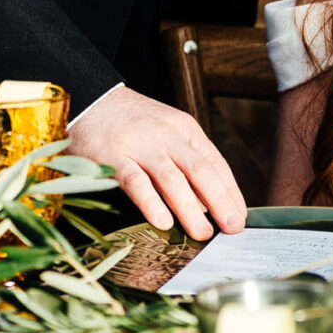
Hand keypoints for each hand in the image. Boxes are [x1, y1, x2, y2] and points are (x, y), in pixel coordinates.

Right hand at [67, 87, 246, 238]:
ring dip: (190, 208)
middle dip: (220, 201)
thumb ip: (187, 164)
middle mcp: (168, 136)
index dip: (231, 193)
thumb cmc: (134, 124)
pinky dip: (150, 202)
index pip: (216, 164)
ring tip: (203, 233)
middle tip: (232, 227)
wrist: (92, 99)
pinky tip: (162, 222)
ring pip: (172, 179)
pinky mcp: (114, 157)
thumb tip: (209, 206)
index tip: (240, 217)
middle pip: (200, 171)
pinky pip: (135, 181)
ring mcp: (141, 146)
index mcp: (186, 130)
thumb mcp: (168, 133)